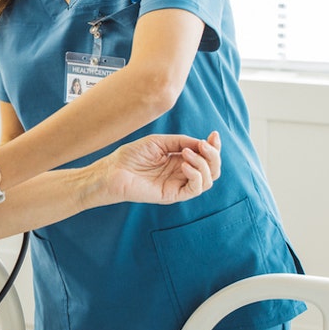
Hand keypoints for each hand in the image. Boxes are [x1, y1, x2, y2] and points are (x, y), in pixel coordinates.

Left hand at [91, 131, 220, 205]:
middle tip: (204, 144)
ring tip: (187, 153)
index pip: (206, 157)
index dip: (215, 147)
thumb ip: (181, 141)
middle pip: (213, 169)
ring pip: (208, 180)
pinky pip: (194, 189)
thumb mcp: (159, 142)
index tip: (214, 134)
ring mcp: (178, 185)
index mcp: (181, 161)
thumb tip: (203, 144)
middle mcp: (182, 174)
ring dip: (203, 164)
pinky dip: (196, 175)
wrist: (113, 170)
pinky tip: (184, 165)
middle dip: (214, 155)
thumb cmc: (132, 155)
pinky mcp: (172, 195)